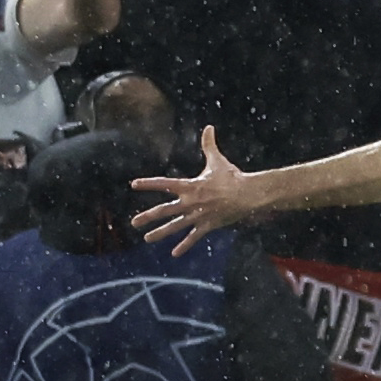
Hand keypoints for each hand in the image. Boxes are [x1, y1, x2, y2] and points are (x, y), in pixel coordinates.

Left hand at [131, 126, 252, 253]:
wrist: (247, 194)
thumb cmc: (232, 176)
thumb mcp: (217, 160)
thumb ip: (209, 144)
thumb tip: (208, 126)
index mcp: (189, 186)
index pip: (164, 184)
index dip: (148, 184)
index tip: (133, 185)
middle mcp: (190, 202)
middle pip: (164, 210)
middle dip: (148, 217)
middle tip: (133, 222)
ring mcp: (197, 215)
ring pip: (175, 226)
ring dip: (160, 233)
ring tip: (147, 239)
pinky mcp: (207, 225)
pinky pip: (193, 237)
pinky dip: (184, 245)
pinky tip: (175, 253)